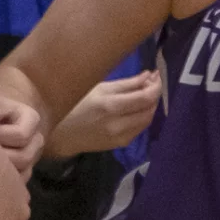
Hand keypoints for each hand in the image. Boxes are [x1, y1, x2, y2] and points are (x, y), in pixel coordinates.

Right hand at [45, 71, 161, 156]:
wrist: (63, 135)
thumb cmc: (77, 105)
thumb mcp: (99, 88)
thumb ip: (126, 84)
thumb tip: (148, 76)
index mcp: (110, 106)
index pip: (144, 97)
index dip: (155, 86)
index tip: (156, 75)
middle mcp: (118, 123)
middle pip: (149, 109)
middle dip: (154, 94)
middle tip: (152, 82)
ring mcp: (120, 136)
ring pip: (147, 120)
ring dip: (151, 106)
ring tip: (146, 93)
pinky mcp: (121, 144)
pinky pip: (140, 128)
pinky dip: (143, 116)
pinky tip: (138, 107)